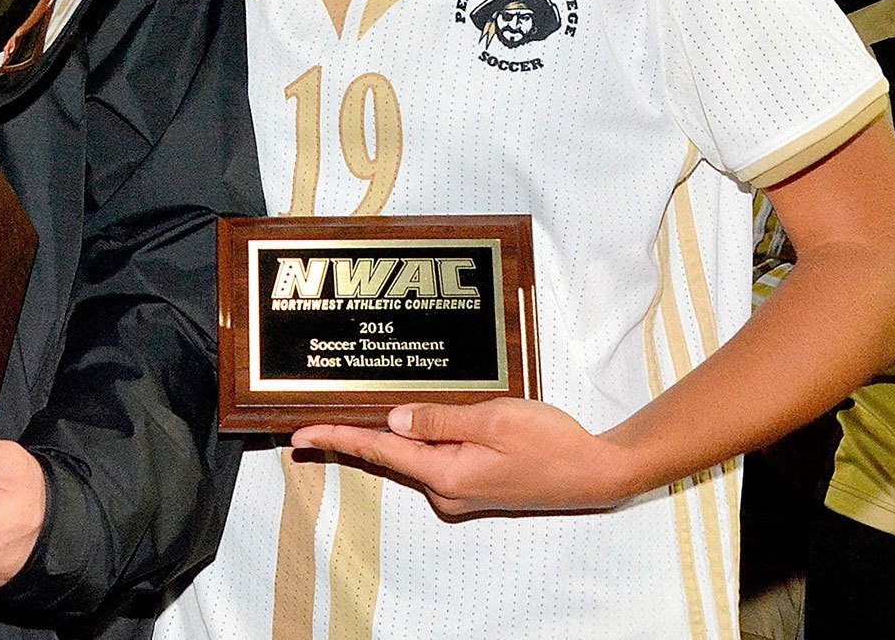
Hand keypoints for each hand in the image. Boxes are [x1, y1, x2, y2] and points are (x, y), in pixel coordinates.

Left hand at [291, 399, 635, 517]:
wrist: (595, 471)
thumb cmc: (551, 443)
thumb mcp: (492, 420)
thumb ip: (439, 419)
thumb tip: (392, 421)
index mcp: (445, 475)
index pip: (378, 451)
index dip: (335, 438)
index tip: (299, 435)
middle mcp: (446, 489)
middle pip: (389, 454)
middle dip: (354, 431)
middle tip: (315, 414)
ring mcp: (460, 489)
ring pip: (414, 452)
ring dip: (392, 430)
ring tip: (366, 404)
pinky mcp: (474, 482)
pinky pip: (435, 454)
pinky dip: (421, 436)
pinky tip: (414, 417)